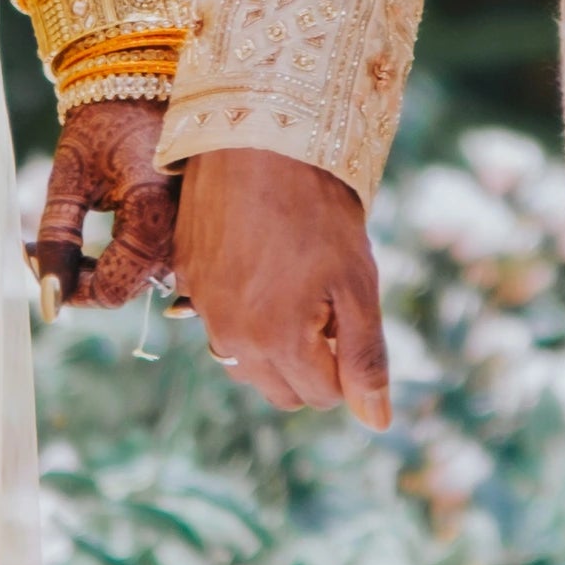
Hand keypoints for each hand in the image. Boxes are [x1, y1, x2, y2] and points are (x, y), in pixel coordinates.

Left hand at [35, 98, 179, 309]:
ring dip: (100, 266)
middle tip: (35, 247)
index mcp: (155, 216)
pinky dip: (119, 255)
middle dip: (80, 275)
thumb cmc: (102, 123)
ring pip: (138, 277)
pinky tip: (95, 233)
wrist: (140, 83)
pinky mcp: (189, 224)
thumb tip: (48, 300)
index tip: (32, 257)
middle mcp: (183, 231)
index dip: (70, 288)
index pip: (112, 289)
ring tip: (61, 236)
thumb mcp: (69, 179)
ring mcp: (191, 230)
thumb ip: (58, 240)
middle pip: (126, 287)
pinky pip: (151, 260)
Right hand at [175, 147, 390, 425]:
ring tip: (296, 284)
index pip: (323, 397)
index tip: (349, 313)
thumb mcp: (356, 285)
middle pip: (282, 391)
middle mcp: (231, 338)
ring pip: (246, 362)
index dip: (347, 364)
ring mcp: (203, 309)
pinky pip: (219, 321)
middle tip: (328, 304)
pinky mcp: (187, 277)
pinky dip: (245, 312)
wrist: (260, 140)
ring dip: (275, 344)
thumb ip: (365, 359)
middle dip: (312, 365)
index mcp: (277, 343)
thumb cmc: (318, 210)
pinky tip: (263, 265)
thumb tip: (377, 423)